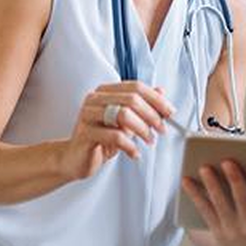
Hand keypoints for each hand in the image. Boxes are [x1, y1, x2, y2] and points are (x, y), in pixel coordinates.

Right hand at [59, 81, 173, 180]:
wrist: (75, 158)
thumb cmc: (100, 139)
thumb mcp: (125, 122)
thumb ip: (142, 106)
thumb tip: (161, 91)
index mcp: (105, 91)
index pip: (136, 87)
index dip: (156, 99)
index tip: (170, 112)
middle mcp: (95, 99)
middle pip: (131, 99)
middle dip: (152, 116)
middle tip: (161, 130)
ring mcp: (88, 114)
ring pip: (123, 114)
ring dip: (142, 130)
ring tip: (149, 141)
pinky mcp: (85, 133)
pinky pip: (114, 136)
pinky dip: (130, 146)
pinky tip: (134, 153)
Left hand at [183, 159, 245, 245]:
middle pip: (242, 199)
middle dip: (235, 179)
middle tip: (228, 160)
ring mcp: (230, 228)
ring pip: (220, 204)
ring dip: (211, 185)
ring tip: (205, 166)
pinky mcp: (215, 229)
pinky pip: (203, 210)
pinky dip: (195, 195)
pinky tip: (187, 179)